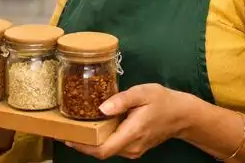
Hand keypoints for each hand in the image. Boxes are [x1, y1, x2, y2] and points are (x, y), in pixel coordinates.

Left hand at [64, 84, 195, 159]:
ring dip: (89, 142)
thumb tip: (101, 108)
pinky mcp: (133, 148)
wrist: (182, 115)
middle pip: (101, 152)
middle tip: (63, 129)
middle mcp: (131, 147)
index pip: (103, 149)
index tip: (67, 136)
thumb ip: (122, 100)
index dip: (82, 146)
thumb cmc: (162, 101)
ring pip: (106, 150)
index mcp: (132, 133)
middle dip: (81, 143)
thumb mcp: (143, 93)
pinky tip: (91, 127)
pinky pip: (112, 147)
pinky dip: (99, 140)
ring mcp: (133, 150)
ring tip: (73, 127)